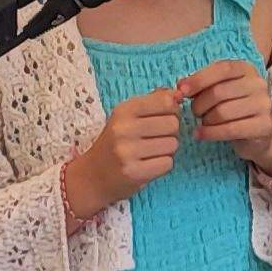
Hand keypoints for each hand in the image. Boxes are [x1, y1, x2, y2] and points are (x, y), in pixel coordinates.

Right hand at [62, 85, 180, 219]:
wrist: (92, 176)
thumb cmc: (115, 143)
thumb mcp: (127, 116)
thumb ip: (153, 101)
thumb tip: (179, 94)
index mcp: (123, 111)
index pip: (166, 102)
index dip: (172, 110)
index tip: (163, 117)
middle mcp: (123, 129)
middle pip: (173, 124)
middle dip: (171, 132)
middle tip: (156, 138)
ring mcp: (127, 152)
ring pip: (173, 144)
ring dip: (167, 149)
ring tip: (150, 152)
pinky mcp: (134, 172)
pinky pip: (167, 163)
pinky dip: (163, 164)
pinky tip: (149, 164)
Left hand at [183, 58, 271, 163]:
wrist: (257, 133)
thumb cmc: (233, 108)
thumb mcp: (219, 91)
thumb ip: (202, 85)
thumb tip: (180, 87)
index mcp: (247, 69)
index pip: (222, 69)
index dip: (199, 79)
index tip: (181, 91)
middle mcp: (258, 84)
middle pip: (219, 92)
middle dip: (199, 104)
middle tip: (194, 112)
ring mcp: (263, 105)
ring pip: (223, 112)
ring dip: (206, 120)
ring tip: (203, 123)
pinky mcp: (264, 126)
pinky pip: (231, 130)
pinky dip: (211, 133)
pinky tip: (200, 135)